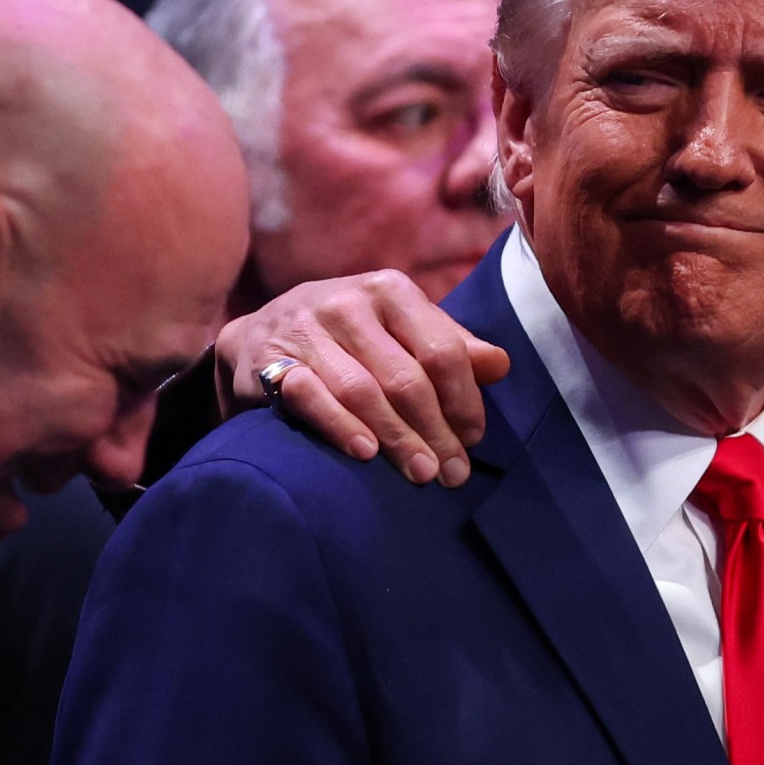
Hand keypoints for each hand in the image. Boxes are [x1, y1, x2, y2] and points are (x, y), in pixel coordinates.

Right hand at [213, 272, 512, 486]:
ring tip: (420, 474)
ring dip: (396, 438)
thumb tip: (501, 366)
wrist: (263, 331)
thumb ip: (449, 346)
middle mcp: (347, 301)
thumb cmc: (349, 336)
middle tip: (450, 473)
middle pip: (404, 377)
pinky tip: (365, 453)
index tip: (472, 439)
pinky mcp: (269, 359)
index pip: (441, 350)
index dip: (463, 400)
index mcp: (390, 290)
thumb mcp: (401, 329)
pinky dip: (338, 426)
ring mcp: (305, 329)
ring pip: (361, 390)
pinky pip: (309, 395)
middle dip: (434, 430)